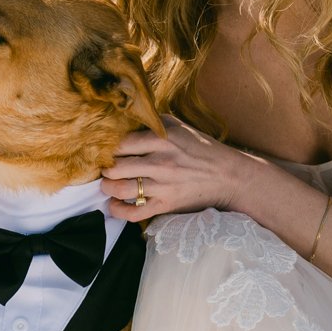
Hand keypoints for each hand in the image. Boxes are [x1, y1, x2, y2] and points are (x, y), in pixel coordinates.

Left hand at [100, 117, 255, 222]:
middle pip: (116, 167)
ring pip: (121, 190)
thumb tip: (126, 118)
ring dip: (107, 188)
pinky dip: (118, 211)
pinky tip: (114, 205)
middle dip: (105, 169)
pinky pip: (134, 212)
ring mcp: (163, 186)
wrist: (228, 176)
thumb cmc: (202, 149)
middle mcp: (161, 162)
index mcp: (162, 139)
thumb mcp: (180, 127)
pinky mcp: (166, 205)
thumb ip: (153, 122)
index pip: (121, 143)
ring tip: (107, 185)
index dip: (107, 148)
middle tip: (104, 168)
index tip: (104, 150)